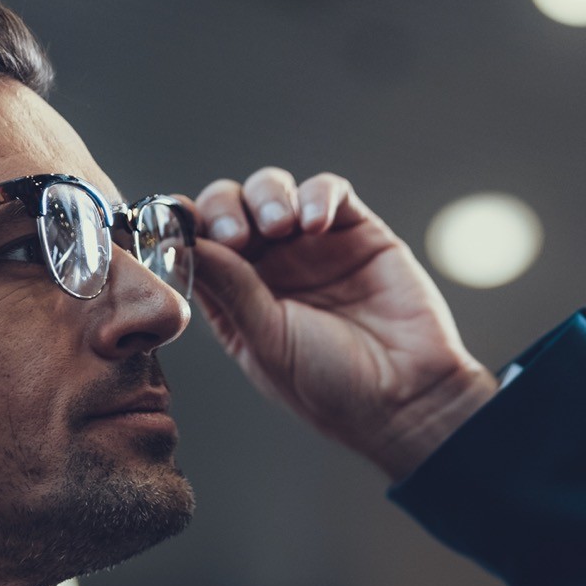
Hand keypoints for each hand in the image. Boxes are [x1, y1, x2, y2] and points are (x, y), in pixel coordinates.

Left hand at [188, 168, 497, 480]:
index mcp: (238, 298)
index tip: (177, 222)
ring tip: (281, 225)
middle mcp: (270, 267)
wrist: (408, 396)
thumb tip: (185, 242)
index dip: (183, 226)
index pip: (198, 245)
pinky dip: (317, 195)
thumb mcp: (268, 341)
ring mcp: (313, 246)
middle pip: (229, 207)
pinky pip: (329, 191)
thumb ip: (231, 289)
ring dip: (267, 196)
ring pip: (273, 190)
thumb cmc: (334, 386)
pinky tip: (316, 223)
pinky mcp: (357, 232)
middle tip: (238, 235)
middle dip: (224, 208)